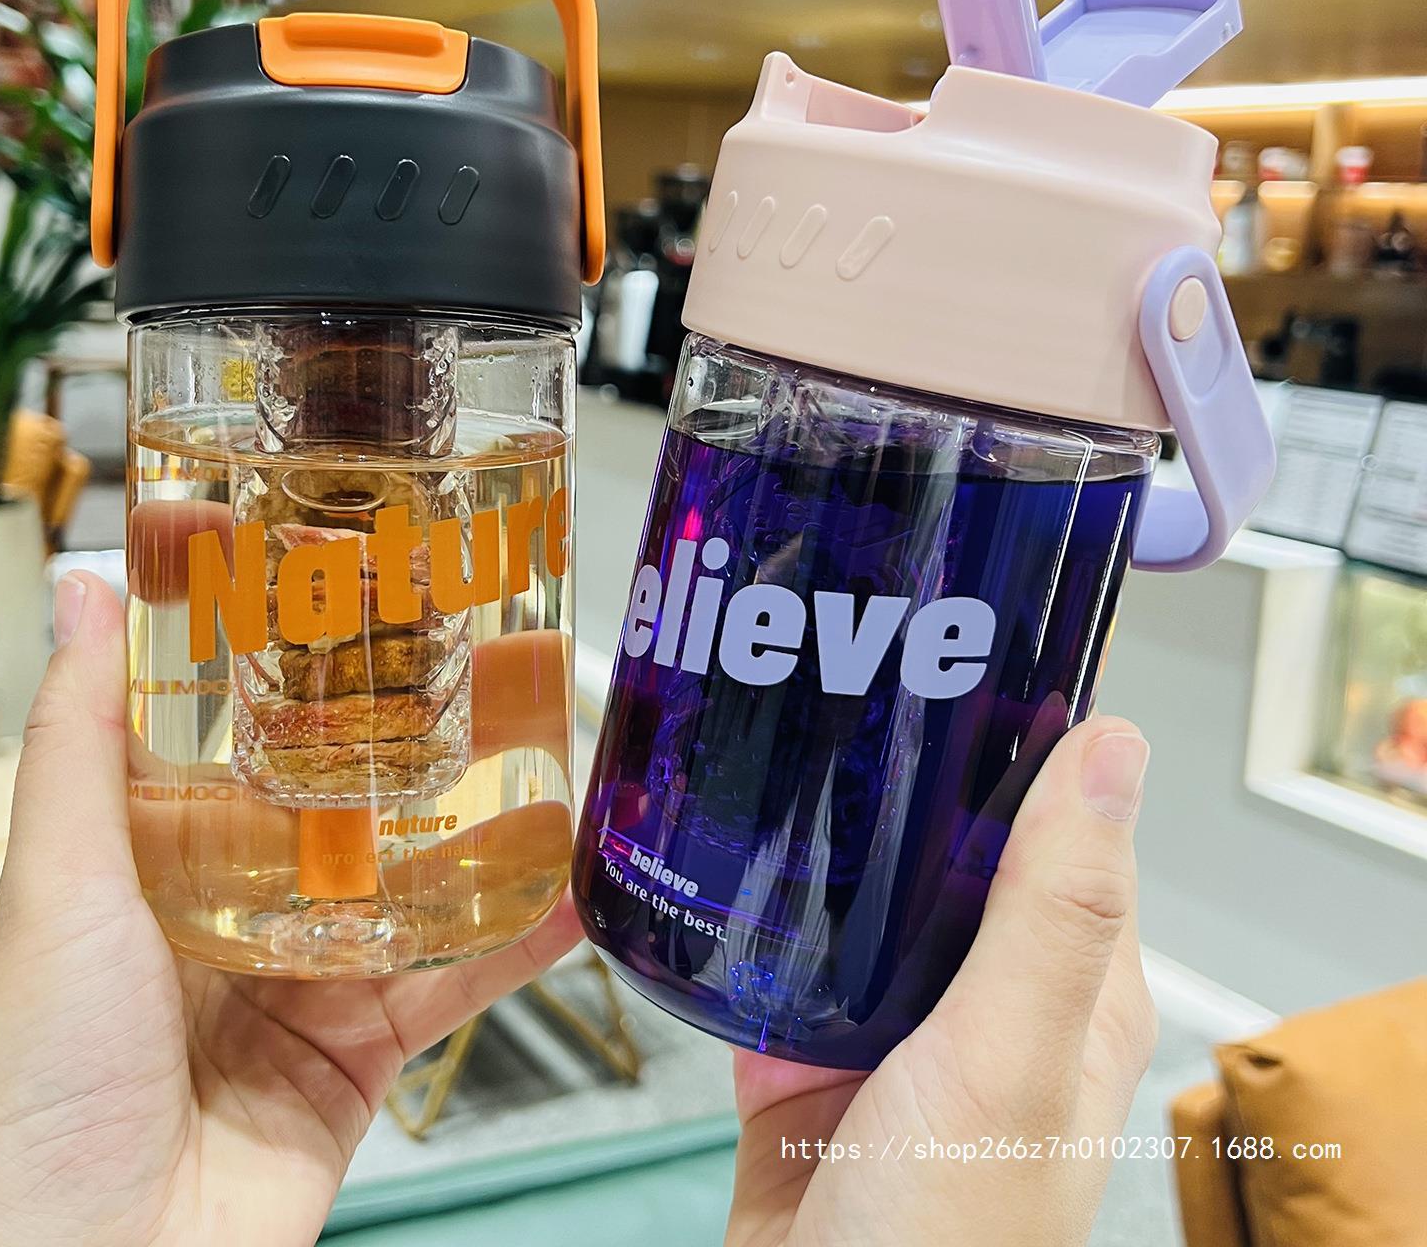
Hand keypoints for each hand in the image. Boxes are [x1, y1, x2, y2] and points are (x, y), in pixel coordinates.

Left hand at [0, 573, 578, 1246]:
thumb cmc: (47, 1082)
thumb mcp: (60, 884)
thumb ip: (82, 741)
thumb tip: (86, 590)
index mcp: (160, 863)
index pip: (248, 744)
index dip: (312, 675)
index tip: (378, 601)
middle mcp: (238, 915)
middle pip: (351, 810)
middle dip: (423, 746)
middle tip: (497, 668)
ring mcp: (306, 986)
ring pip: (415, 891)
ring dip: (489, 836)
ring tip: (560, 761)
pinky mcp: (361, 1058)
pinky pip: (450, 986)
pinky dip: (515, 947)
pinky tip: (569, 899)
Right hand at [726, 715, 1154, 1246]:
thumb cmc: (939, 1241)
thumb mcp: (1008, 1056)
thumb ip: (1055, 909)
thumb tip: (1115, 747)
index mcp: (1064, 994)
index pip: (1060, 826)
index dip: (1023, 733)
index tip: (957, 642)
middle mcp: (981, 1007)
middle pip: (944, 854)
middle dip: (895, 773)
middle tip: (829, 667)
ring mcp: (888, 1039)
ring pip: (852, 902)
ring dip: (817, 841)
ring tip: (763, 739)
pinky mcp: (800, 1068)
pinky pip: (774, 965)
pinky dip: (748, 922)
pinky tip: (715, 869)